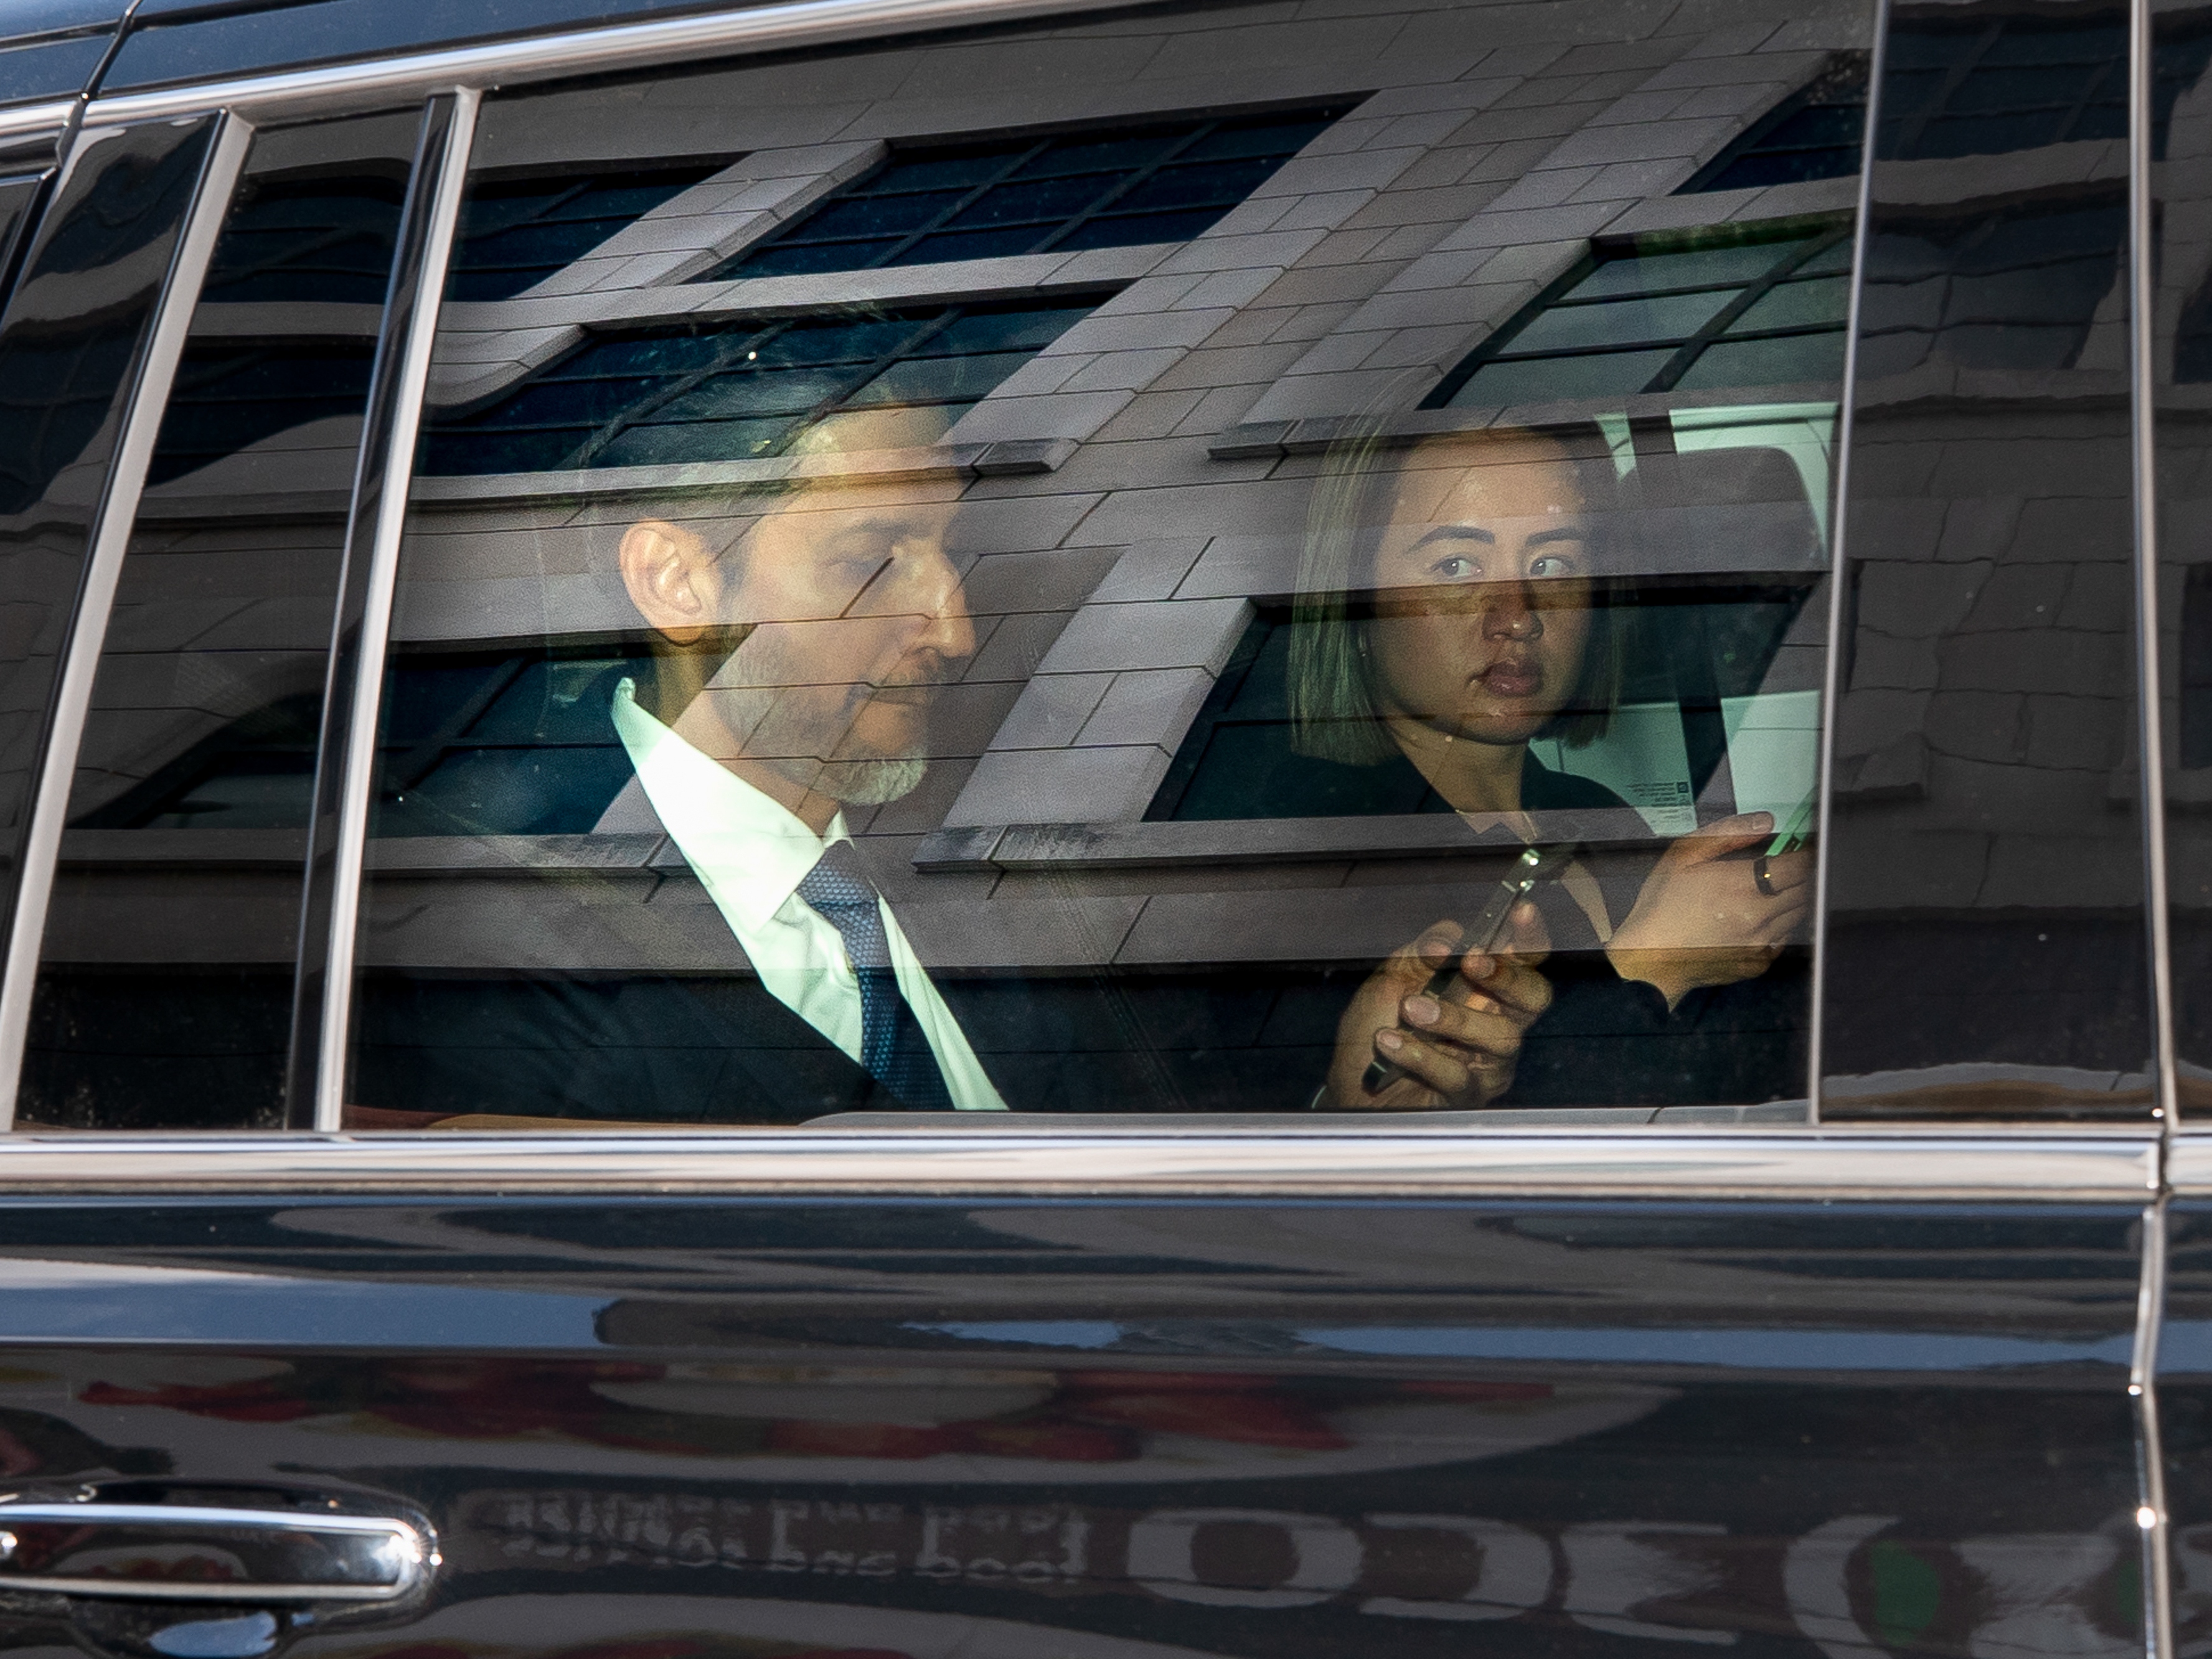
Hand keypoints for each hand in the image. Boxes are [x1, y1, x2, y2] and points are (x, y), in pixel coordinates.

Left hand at [1321, 901, 1552, 1110]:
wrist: (1352, 1083)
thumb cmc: (1380, 1022)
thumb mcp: (1393, 975)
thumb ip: (1422, 950)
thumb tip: (1450, 941)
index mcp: (1483, 985)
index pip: (1523, 957)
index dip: (1530, 934)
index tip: (1521, 911)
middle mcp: (1497, 1021)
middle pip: (1535, 998)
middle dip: (1508, 977)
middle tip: (1471, 963)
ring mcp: (1488, 1061)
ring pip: (1499, 1037)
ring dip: (1452, 1018)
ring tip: (1409, 1008)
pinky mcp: (1468, 1095)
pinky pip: (1458, 1074)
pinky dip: (1419, 1055)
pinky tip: (1388, 1041)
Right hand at [1604, 813, 1809, 1009]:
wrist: (1649, 957)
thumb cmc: (1661, 905)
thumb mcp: (1684, 855)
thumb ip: (1728, 833)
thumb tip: (1766, 822)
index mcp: (1742, 885)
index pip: (1800, 865)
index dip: (1805, 853)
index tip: (1800, 847)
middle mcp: (1758, 915)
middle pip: (1805, 889)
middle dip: (1801, 874)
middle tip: (1783, 867)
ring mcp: (1761, 942)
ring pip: (1799, 913)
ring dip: (1792, 898)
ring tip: (1767, 892)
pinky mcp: (1758, 961)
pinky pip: (1785, 937)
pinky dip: (1780, 924)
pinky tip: (1755, 918)